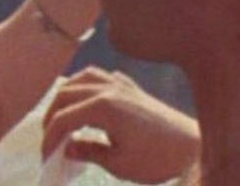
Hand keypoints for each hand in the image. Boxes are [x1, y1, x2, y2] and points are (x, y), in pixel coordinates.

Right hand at [42, 67, 199, 183]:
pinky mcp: (132, 88)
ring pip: (82, 78)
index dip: (49, 139)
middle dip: (51, 116)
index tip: (46, 158)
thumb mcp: (118, 163)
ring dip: (67, 95)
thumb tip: (67, 149)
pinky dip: (87, 85)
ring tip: (62, 116)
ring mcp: (121, 85)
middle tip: (50, 139)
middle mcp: (108, 89)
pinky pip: (102, 76)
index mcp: (102, 107)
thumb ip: (88, 151)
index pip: (62, 119)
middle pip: (65, 94)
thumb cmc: (157, 159)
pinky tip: (89, 99)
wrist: (193, 148)